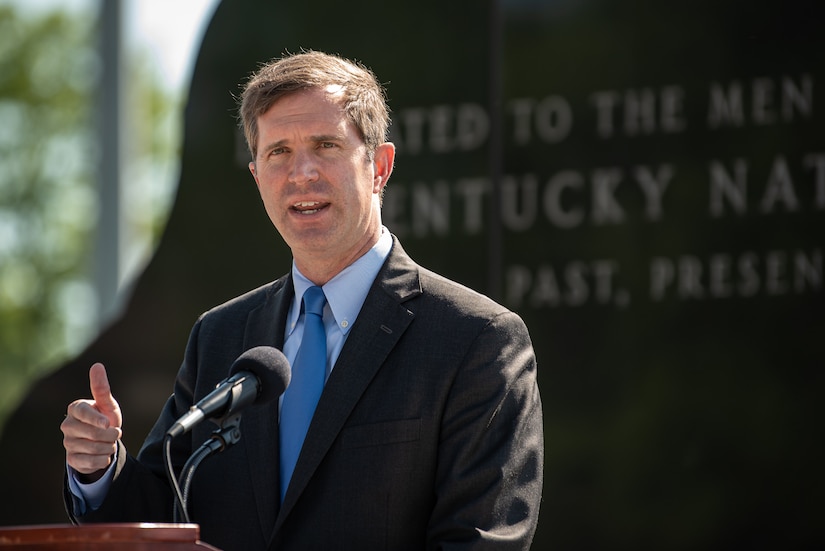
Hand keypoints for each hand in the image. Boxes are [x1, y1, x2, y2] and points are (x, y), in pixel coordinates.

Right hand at [61, 363, 122, 481]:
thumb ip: (101, 387)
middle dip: (111, 435)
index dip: (96, 419)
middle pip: (92, 433)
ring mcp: (67, 443)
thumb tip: (97, 365)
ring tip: (110, 442)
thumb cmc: (105, 417)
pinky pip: (90, 462)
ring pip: (93, 448)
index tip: (108, 423)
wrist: (104, 441)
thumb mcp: (108, 404)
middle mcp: (67, 425)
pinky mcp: (71, 460)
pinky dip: (103, 459)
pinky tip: (104, 454)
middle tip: (116, 433)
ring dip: (109, 447)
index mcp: (75, 409)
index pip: (82, 413)